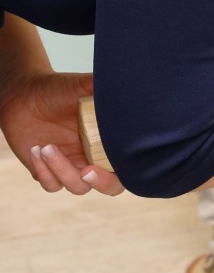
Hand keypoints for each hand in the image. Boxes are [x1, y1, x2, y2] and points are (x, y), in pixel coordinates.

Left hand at [0, 68, 124, 195]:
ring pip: (78, 186)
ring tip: (46, 147)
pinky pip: (52, 184)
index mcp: (110, 138)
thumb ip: (105, 89)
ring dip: (62, 170)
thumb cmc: (57, 89)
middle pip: (111, 185)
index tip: (116, 157)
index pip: (130, 163)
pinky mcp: (49, 172)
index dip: (130, 169)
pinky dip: (44, 171)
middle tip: (86, 171)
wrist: (24, 96)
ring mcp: (73, 166)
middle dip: (101, 182)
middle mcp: (95, 155)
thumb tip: (130, 86)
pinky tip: (36, 149)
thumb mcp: (83, 86)